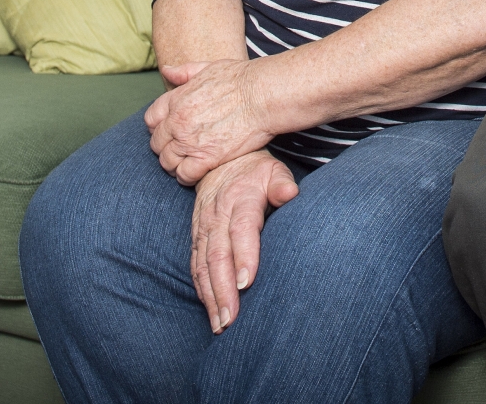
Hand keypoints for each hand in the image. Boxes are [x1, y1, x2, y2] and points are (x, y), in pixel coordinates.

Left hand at [146, 60, 276, 183]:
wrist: (262, 95)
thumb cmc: (240, 79)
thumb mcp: (208, 68)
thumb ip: (184, 72)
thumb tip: (167, 71)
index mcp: (176, 100)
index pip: (151, 120)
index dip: (158, 127)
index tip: (169, 131)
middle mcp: (178, 122)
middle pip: (157, 144)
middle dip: (165, 147)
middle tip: (179, 150)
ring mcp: (190, 142)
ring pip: (167, 162)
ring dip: (174, 165)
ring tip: (186, 164)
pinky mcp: (207, 158)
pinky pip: (185, 175)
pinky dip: (187, 177)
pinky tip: (196, 173)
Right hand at [189, 150, 298, 332]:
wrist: (220, 161)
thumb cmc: (256, 170)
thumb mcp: (273, 170)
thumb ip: (281, 184)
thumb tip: (289, 194)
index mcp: (240, 199)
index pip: (241, 230)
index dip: (243, 256)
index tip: (246, 283)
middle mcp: (217, 215)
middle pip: (218, 255)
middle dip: (223, 290)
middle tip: (230, 319)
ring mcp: (203, 227)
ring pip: (203, 265)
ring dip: (210, 296)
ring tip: (220, 324)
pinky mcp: (196, 236)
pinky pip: (195, 265)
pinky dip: (201, 289)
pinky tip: (210, 310)